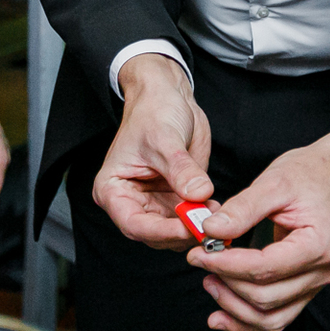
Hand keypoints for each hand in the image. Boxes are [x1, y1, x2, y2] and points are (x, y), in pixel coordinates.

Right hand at [94, 53, 212, 248]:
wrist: (169, 97)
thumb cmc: (153, 112)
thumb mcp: (165, 139)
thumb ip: (181, 170)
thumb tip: (198, 195)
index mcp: (113, 190)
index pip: (133, 224)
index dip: (160, 231)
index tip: (187, 227)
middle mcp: (132, 201)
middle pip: (155, 234)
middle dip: (181, 232)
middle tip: (207, 225)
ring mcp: (156, 202)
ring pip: (174, 231)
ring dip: (195, 227)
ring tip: (214, 214)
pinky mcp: (176, 198)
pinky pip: (189, 218)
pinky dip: (203, 218)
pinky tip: (216, 208)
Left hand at [186, 123, 329, 330]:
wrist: (329, 176)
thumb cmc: (306, 175)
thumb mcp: (273, 182)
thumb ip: (241, 208)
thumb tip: (210, 230)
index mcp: (319, 244)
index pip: (265, 268)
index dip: (227, 265)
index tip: (198, 254)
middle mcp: (323, 271)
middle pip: (266, 297)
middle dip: (226, 284)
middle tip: (198, 261)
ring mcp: (317, 283)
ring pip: (271, 317)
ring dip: (234, 308)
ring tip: (208, 283)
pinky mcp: (306, 288)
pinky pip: (277, 316)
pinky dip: (246, 320)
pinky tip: (221, 316)